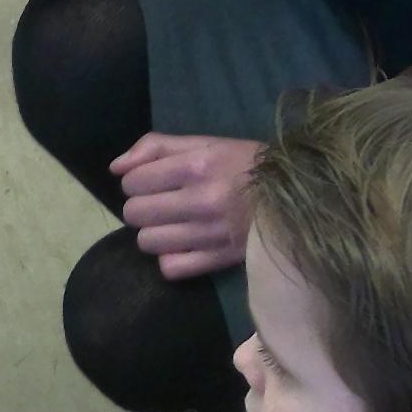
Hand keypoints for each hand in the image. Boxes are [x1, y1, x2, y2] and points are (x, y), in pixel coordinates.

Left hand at [114, 133, 264, 279]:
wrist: (296, 196)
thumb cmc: (246, 166)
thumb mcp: (206, 144)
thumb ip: (156, 147)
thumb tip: (116, 168)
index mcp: (197, 166)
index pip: (133, 181)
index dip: (137, 181)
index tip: (154, 181)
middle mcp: (201, 200)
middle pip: (135, 214)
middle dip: (142, 207)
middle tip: (162, 204)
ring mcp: (209, 234)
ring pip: (148, 242)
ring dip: (155, 233)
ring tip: (173, 225)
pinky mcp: (218, 260)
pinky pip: (170, 268)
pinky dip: (171, 258)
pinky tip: (184, 245)